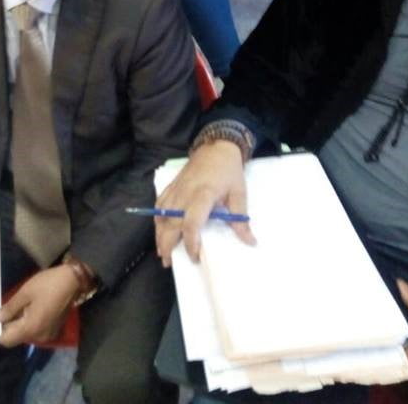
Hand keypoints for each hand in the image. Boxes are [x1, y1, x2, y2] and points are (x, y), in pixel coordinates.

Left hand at [0, 266, 78, 346]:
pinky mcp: (52, 329)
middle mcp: (39, 337)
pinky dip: (26, 323)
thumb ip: (9, 308)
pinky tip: (24, 310)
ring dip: (16, 325)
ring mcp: (47, 334)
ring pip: (25, 334)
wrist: (73, 280)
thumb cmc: (48, 284)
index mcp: (31, 328)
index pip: (6, 340)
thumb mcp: (25, 293)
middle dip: (5, 328)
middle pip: (15, 338)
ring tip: (8, 309)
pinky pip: (34, 331)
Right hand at [155, 140, 254, 265]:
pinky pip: (159, 204)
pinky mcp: (172, 186)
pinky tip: (160, 230)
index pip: (191, 223)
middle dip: (167, 244)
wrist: (216, 145)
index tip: (195, 256)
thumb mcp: (239, 193)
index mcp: (203, 195)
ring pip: (161, 215)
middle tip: (169, 262)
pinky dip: (157, 219)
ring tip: (162, 252)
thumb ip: (241, 219)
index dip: (191, 242)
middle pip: (171, 223)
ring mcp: (176, 189)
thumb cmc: (229, 170)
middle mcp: (185, 193)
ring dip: (159, 235)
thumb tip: (250, 242)